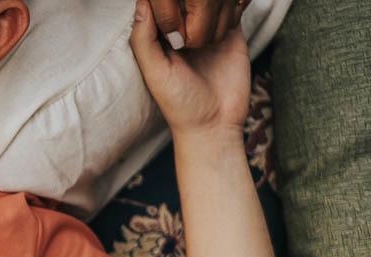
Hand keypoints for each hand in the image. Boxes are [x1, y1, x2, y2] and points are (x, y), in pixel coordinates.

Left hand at [130, 0, 249, 139]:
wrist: (215, 124)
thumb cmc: (179, 104)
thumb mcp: (155, 73)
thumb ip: (144, 40)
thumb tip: (141, 2)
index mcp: (160, 37)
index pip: (160, 5)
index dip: (165, 1)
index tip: (174, 6)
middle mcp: (183, 30)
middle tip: (194, 11)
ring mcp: (208, 29)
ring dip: (213, 0)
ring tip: (211, 18)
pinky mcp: (232, 33)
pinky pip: (235, 7)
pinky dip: (235, 3)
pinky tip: (228, 20)